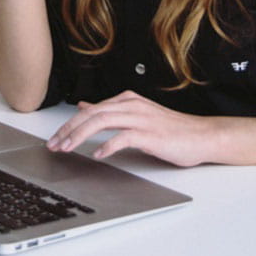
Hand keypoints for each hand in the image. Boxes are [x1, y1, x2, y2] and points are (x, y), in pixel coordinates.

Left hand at [46, 91, 216, 168]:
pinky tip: (97, 155)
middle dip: (68, 130)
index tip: (55, 139)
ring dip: (80, 136)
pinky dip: (106, 146)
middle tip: (53, 145)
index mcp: (126, 100)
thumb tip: (85, 106)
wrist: (202, 136)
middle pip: (90, 114)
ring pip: (101, 121)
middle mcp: (131, 105)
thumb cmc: (171, 129)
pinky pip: (122, 137)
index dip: (69, 124)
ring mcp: (140, 118)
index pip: (89, 110)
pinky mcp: (150, 134)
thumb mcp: (136, 116)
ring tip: (67, 148)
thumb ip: (110, 112)